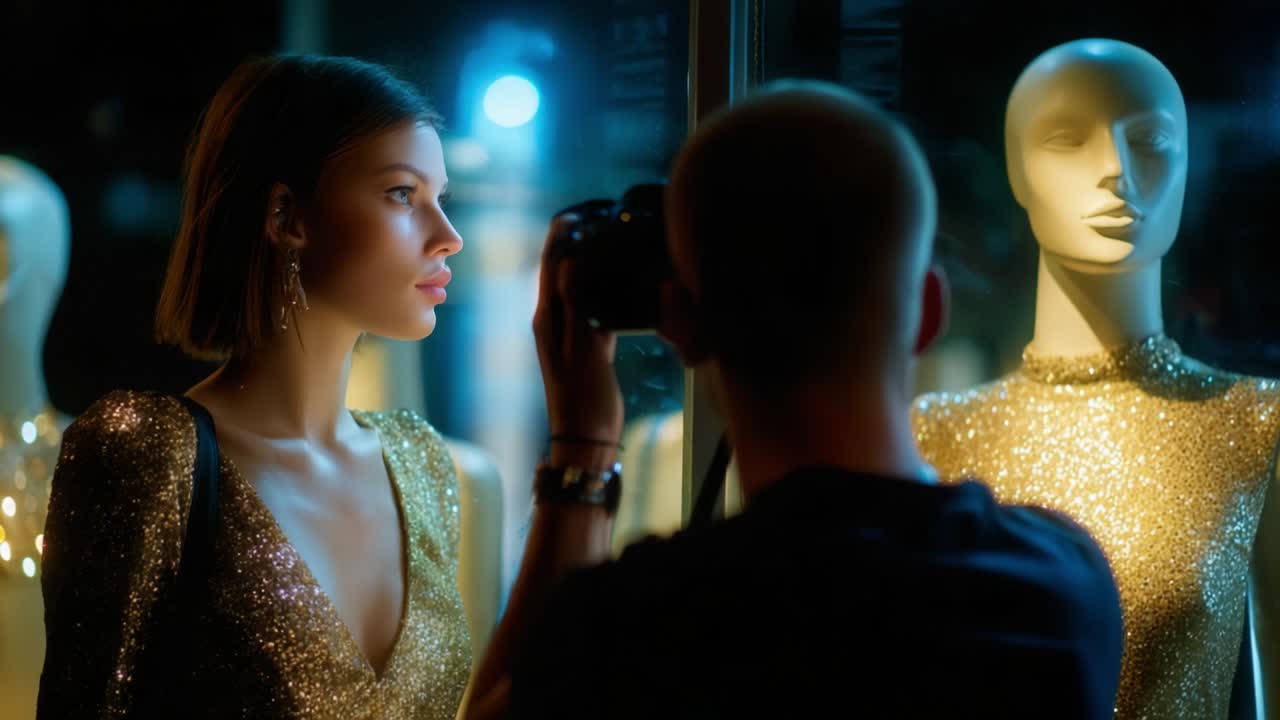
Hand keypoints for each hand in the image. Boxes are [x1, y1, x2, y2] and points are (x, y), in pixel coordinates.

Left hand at [532, 214, 623, 469]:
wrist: (587, 439)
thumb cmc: (583, 397)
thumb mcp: (582, 347)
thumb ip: (577, 303)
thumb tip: (571, 260)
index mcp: (548, 317)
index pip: (552, 265)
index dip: (561, 236)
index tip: (575, 210)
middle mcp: (556, 321)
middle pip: (565, 271)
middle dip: (578, 244)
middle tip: (599, 217)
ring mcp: (573, 333)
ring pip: (581, 288)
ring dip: (593, 265)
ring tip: (612, 241)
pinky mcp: (591, 345)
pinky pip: (596, 308)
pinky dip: (607, 290)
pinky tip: (622, 283)